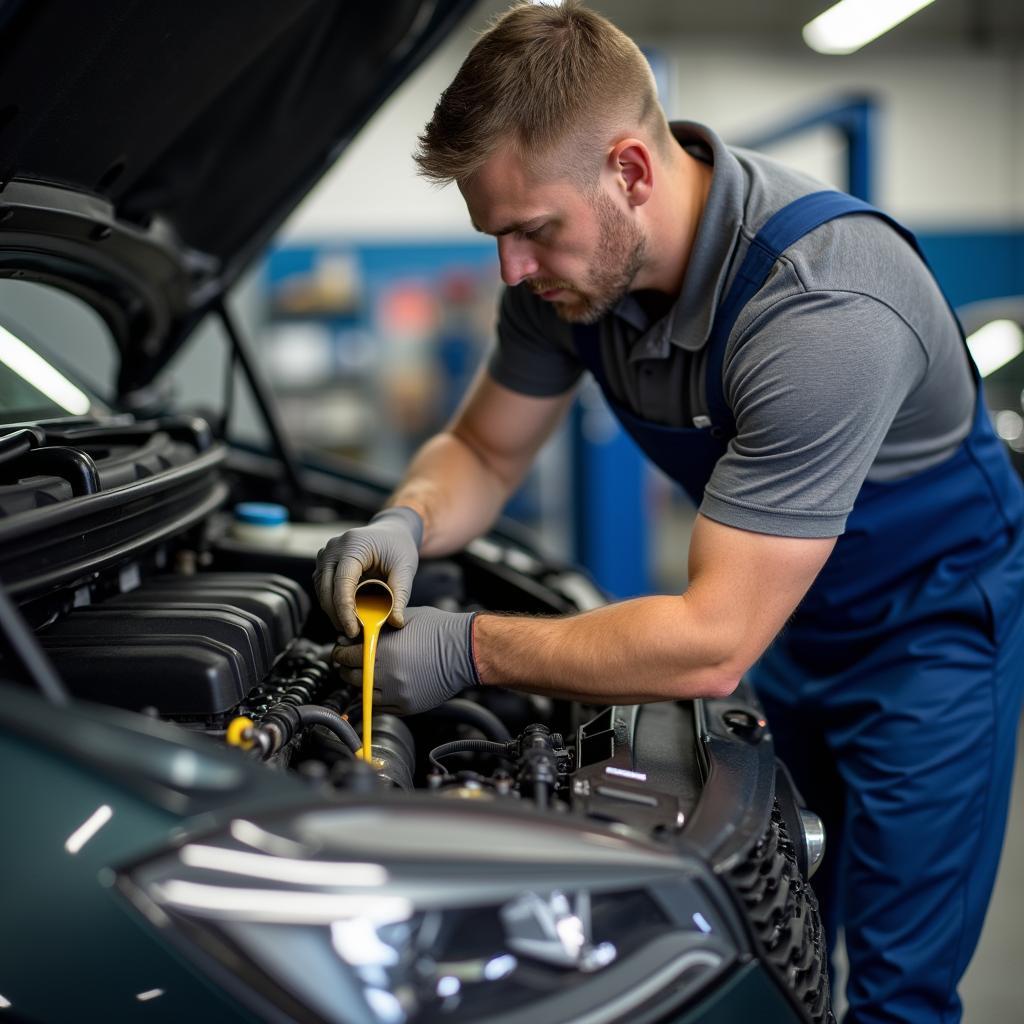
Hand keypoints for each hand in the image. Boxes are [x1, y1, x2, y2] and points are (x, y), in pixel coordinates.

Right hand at [314, 507, 422, 636]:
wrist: (391, 532)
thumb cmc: (398, 547)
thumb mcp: (405, 568)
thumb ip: (400, 595)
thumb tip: (396, 622)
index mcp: (353, 545)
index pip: (342, 582)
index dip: (345, 609)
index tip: (353, 630)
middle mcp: (334, 548)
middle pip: (327, 589)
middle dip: (338, 615)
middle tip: (354, 634)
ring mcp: (325, 554)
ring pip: (322, 591)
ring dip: (334, 612)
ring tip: (352, 627)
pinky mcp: (324, 562)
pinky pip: (323, 588)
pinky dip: (332, 603)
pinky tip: (346, 616)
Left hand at [332, 606, 480, 714]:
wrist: (466, 650)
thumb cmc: (439, 630)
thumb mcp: (404, 619)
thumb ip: (378, 627)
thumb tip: (356, 634)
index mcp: (385, 651)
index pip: (346, 656)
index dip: (340, 652)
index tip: (341, 649)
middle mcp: (388, 675)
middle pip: (351, 677)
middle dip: (347, 668)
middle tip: (349, 662)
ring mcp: (398, 694)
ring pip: (363, 694)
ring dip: (360, 684)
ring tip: (365, 674)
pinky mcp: (408, 706)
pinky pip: (381, 706)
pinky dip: (376, 697)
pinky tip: (381, 685)